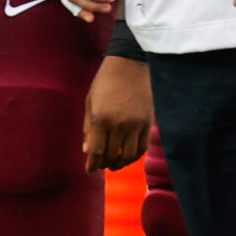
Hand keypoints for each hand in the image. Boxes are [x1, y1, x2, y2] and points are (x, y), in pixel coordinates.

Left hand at [82, 55, 150, 173]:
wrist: (130, 65)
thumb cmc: (105, 83)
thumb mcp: (90, 103)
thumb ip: (88, 129)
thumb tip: (87, 151)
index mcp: (102, 119)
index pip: (97, 151)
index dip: (93, 164)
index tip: (89, 170)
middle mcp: (120, 124)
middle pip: (112, 155)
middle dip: (105, 164)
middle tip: (100, 166)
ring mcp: (136, 124)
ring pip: (129, 155)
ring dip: (120, 163)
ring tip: (114, 164)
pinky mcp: (148, 122)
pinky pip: (142, 147)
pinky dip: (134, 156)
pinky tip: (127, 156)